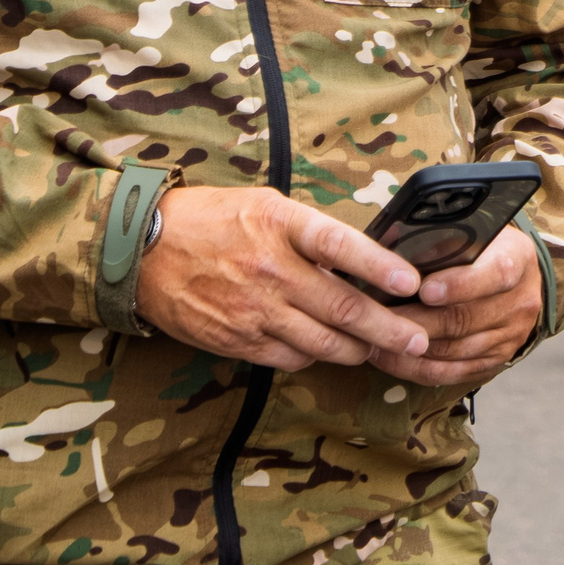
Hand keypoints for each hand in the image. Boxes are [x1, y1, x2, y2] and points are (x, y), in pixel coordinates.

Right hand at [136, 186, 429, 371]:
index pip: (340, 246)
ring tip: (383, 349)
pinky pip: (291, 358)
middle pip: (343, 307)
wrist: (144, 252)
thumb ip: (310, 232)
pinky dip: (317, 357)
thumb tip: (361, 259)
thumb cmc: (212, 220)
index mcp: (280, 225)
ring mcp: (254, 311)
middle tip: (419, 338)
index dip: (381, 266)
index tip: (413, 283)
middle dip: (388, 328)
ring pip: (323, 342)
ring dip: (359, 349)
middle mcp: (271, 270)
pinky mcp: (238, 341)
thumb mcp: (266, 206)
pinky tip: (331, 350)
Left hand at [375, 225, 544, 389]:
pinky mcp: (495, 361)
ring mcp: (509, 336)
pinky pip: (452, 373)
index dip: (460, 285)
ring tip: (374, 338)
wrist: (519, 278)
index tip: (425, 290)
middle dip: (417, 320)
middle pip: (465, 319)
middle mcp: (519, 301)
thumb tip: (393, 245)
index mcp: (518, 259)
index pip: (495, 274)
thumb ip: (443, 238)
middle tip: (379, 317)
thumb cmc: (485, 248)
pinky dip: (417, 368)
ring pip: (454, 351)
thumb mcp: (475, 231)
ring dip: (410, 347)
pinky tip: (389, 358)